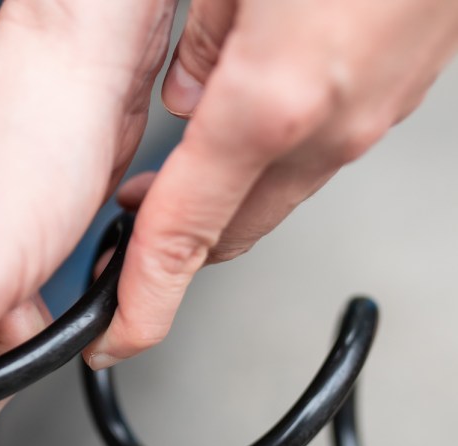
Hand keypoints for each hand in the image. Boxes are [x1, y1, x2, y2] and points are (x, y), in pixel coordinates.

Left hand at [85, 0, 457, 367]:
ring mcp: (374, 111)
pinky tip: (248, 119)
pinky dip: (269, 154)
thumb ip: (200, 40)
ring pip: (277, 191)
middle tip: (126, 247)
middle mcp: (330, 123)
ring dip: (221, 199)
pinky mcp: (401, 88)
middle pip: (232, 230)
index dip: (143, 298)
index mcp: (270, 99)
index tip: (117, 333)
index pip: (182, 234)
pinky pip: (319, 147)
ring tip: (172, 184)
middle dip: (175, 252)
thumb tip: (186, 93)